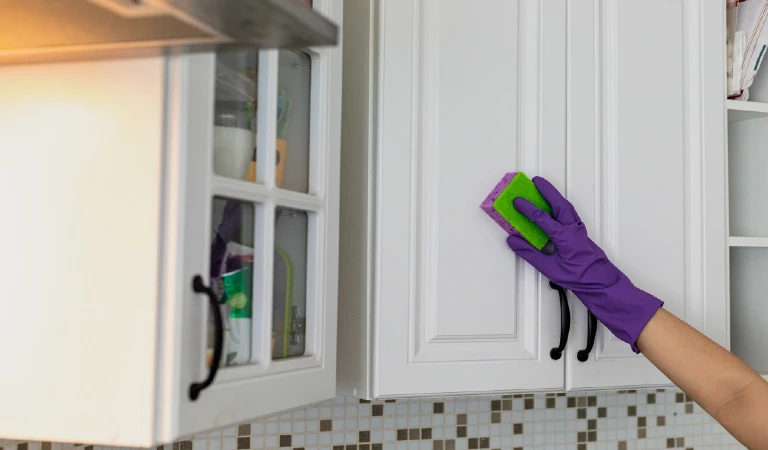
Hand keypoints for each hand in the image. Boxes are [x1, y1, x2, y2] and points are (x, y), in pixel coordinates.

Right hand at [505, 176, 662, 351]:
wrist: (601, 284)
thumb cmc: (580, 278)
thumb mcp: (549, 268)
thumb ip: (529, 253)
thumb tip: (514, 241)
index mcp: (565, 236)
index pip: (542, 217)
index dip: (527, 208)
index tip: (516, 201)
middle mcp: (573, 229)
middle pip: (559, 203)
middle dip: (547, 190)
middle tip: (535, 180)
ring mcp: (578, 230)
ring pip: (566, 207)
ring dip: (554, 196)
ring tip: (543, 189)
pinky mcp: (580, 234)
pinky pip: (569, 214)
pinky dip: (560, 207)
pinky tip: (553, 208)